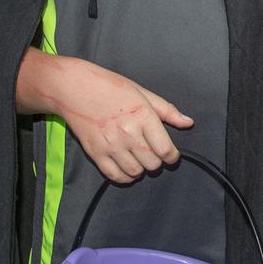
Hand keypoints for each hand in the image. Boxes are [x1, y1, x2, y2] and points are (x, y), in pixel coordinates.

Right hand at [17, 51, 193, 182]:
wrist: (74, 88)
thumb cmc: (110, 87)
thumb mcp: (142, 93)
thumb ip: (167, 111)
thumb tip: (188, 123)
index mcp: (143, 116)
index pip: (166, 149)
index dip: (172, 156)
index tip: (171, 154)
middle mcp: (128, 133)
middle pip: (153, 164)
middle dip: (157, 161)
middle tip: (153, 154)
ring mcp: (110, 145)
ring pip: (136, 172)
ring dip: (142, 169)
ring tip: (140, 159)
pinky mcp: (95, 153)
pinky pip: (115, 176)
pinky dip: (125, 177)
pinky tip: (127, 167)